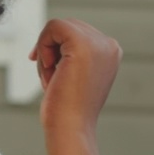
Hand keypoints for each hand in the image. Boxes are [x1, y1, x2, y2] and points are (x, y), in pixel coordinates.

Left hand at [29, 18, 121, 139]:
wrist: (71, 128)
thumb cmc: (67, 108)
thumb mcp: (74, 73)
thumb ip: (71, 52)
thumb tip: (53, 32)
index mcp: (111, 52)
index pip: (75, 32)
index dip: (56, 49)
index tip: (52, 72)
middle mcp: (109, 45)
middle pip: (66, 26)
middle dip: (50, 49)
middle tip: (52, 78)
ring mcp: (98, 43)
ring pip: (58, 26)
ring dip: (45, 51)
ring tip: (53, 77)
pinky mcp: (82, 43)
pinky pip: (52, 27)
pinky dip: (43, 46)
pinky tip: (50, 69)